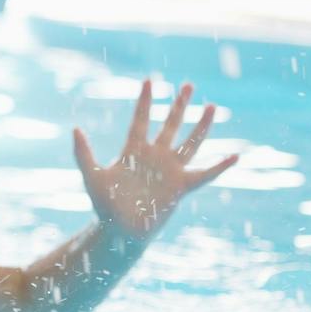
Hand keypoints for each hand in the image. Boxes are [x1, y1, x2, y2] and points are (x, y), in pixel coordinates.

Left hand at [73, 79, 238, 240]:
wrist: (121, 229)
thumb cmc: (105, 205)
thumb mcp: (92, 176)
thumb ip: (82, 153)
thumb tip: (74, 128)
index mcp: (133, 152)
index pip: (141, 120)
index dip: (145, 101)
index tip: (150, 81)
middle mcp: (155, 157)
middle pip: (170, 125)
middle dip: (179, 106)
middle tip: (189, 85)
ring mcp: (170, 170)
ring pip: (190, 142)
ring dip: (201, 125)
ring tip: (212, 106)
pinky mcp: (181, 186)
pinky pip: (205, 174)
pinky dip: (220, 166)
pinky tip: (236, 156)